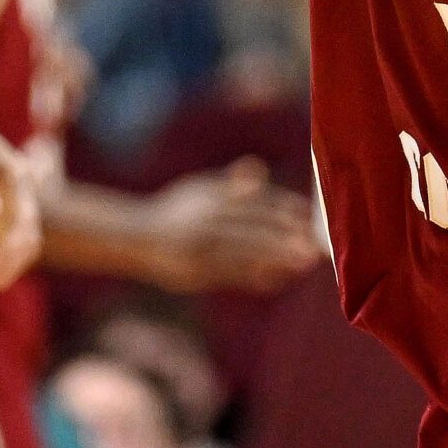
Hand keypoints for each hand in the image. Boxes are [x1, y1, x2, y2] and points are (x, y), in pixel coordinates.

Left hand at [0, 82, 40, 298]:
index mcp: (18, 180)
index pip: (24, 224)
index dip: (9, 250)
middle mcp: (23, 195)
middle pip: (29, 242)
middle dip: (8, 268)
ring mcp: (15, 205)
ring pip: (23, 248)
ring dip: (5, 272)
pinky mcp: (3, 214)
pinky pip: (9, 246)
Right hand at [139, 159, 321, 292]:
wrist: (133, 237)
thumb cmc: (173, 214)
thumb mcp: (198, 192)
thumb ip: (230, 185)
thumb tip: (258, 168)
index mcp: (211, 195)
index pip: (255, 201)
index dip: (285, 208)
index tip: (309, 217)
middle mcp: (207, 217)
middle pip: (254, 225)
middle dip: (287, 235)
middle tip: (314, 243)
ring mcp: (200, 244)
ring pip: (246, 250)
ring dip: (278, 256)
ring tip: (304, 262)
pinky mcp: (194, 269)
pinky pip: (231, 274)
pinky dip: (255, 276)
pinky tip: (276, 280)